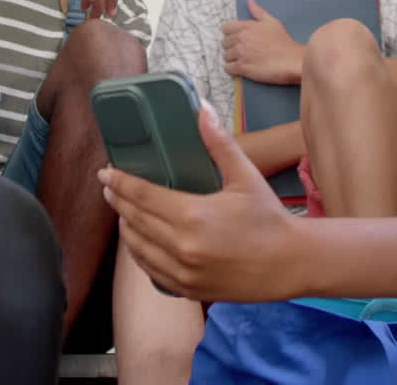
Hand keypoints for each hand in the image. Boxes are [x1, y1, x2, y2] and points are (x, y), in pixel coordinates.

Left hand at [99, 102, 303, 301]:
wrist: (290, 263)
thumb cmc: (269, 217)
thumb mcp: (245, 176)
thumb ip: (219, 143)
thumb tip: (201, 108)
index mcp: (192, 215)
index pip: (142, 195)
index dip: (119, 182)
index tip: (105, 172)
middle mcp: (181, 246)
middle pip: (134, 220)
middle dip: (117, 201)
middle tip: (109, 187)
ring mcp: (182, 272)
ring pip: (138, 248)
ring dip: (126, 227)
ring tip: (122, 211)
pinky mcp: (187, 289)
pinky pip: (151, 271)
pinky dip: (140, 254)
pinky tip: (139, 242)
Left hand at [221, 0, 304, 84]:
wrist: (290, 60)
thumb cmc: (283, 41)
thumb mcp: (272, 22)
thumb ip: (258, 11)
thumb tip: (249, 1)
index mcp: (247, 27)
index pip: (226, 28)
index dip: (229, 33)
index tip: (236, 38)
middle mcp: (241, 39)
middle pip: (224, 43)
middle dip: (231, 46)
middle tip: (241, 50)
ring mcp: (240, 54)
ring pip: (226, 56)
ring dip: (232, 58)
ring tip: (242, 59)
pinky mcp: (242, 68)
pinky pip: (228, 68)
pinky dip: (231, 69)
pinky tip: (240, 68)